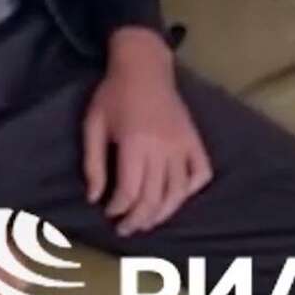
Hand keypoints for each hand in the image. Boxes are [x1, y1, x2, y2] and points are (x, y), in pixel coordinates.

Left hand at [84, 26, 212, 236]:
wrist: (143, 65)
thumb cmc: (113, 94)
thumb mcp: (93, 125)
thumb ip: (93, 163)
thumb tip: (94, 198)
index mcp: (135, 144)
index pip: (130, 191)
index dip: (119, 209)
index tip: (109, 213)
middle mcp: (162, 148)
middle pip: (154, 198)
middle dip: (138, 219)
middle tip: (126, 228)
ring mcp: (182, 145)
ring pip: (178, 193)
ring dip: (163, 213)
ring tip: (148, 222)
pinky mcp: (194, 140)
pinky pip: (201, 172)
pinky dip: (191, 190)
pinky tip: (176, 197)